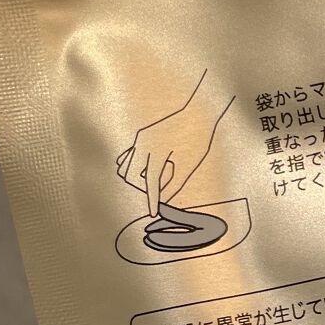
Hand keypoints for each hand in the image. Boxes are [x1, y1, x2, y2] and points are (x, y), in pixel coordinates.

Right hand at [116, 70, 233, 216]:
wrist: (197, 112)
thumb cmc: (197, 137)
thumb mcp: (189, 163)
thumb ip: (174, 183)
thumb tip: (164, 199)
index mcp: (156, 151)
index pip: (150, 183)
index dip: (152, 200)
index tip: (153, 212)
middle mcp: (143, 144)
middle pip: (131, 176)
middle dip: (143, 186)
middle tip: (160, 189)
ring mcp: (140, 138)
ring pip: (126, 166)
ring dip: (138, 176)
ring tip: (158, 175)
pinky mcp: (141, 135)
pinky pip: (130, 154)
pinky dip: (135, 165)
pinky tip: (149, 167)